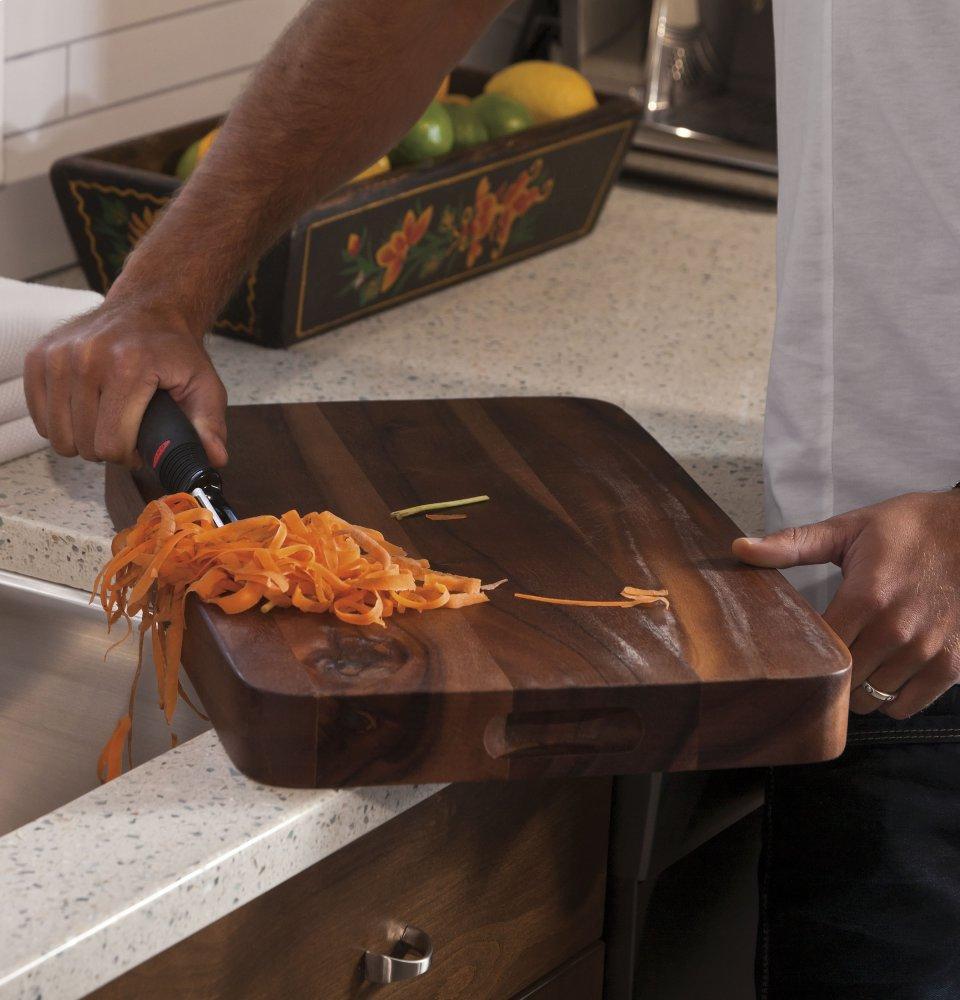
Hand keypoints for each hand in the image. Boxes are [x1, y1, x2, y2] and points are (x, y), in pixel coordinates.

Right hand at [24, 300, 226, 467]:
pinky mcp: (39, 356)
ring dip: (82, 438)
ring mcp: (59, 355)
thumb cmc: (175, 350)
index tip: (140, 445)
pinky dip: (61, 422)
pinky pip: (39, 416)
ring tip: (106, 421)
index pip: (111, 444)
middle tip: (124, 431)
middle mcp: (88, 358)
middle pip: (84, 444)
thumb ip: (210, 425)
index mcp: (129, 367)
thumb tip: (213, 458)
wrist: (150, 307)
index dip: (129, 456)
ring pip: (58, 435)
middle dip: (107, 448)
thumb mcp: (204, 385)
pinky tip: (85, 410)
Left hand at [732, 491, 959, 717]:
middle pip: (842, 682)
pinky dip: (891, 699)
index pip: (819, 651)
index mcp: (866, 597)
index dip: (804, 653)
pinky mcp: (953, 665)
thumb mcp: (848, 529)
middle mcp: (896, 631)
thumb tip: (739, 548)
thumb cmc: (910, 528)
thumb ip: (793, 545)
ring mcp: (927, 651)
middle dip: (828, 673)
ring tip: (857, 661)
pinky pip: (907, 706)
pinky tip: (884, 673)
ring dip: (858, 687)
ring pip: (871, 700)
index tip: (800, 644)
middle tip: (827, 655)